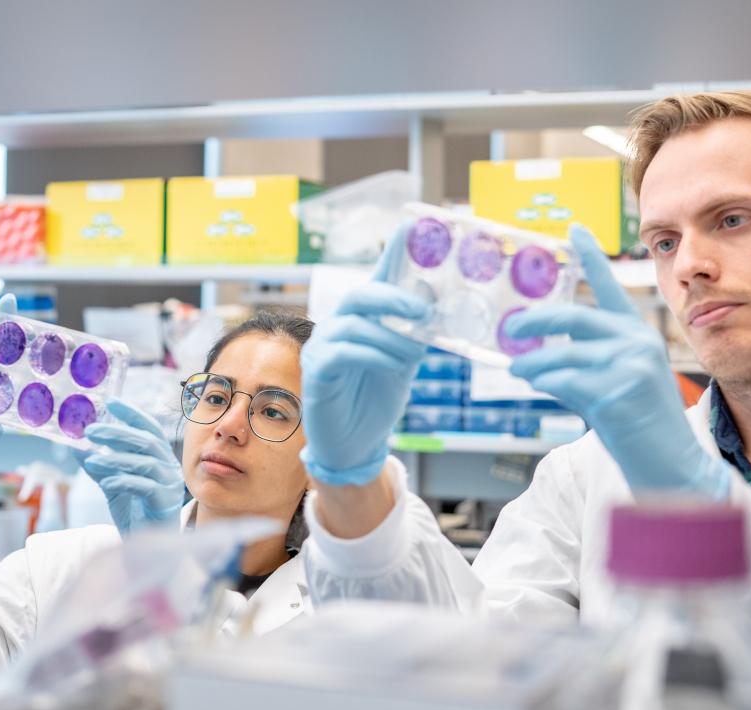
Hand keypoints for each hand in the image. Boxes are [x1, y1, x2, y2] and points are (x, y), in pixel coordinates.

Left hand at [80, 398, 185, 532]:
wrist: (146, 548)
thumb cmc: (133, 512)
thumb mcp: (111, 483)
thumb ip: (98, 465)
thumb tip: (75, 445)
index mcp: (160, 457)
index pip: (149, 428)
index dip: (132, 414)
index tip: (110, 402)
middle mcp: (169, 467)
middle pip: (147, 442)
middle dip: (118, 433)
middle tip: (91, 430)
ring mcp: (170, 485)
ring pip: (145, 463)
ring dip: (115, 459)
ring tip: (90, 460)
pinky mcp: (165, 503)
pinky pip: (145, 486)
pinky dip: (123, 481)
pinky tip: (105, 482)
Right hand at [299, 228, 428, 484]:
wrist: (359, 444)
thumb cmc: (378, 400)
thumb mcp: (405, 360)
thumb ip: (415, 332)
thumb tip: (434, 303)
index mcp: (362, 320)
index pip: (378, 279)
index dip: (394, 253)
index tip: (413, 224)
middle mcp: (338, 327)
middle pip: (360, 295)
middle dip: (393, 296)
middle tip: (421, 308)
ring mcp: (323, 348)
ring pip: (354, 324)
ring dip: (390, 336)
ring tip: (413, 353)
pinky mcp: (316, 373)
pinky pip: (341, 353)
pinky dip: (372, 355)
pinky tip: (393, 365)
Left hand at [505, 223, 729, 498]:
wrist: (670, 467)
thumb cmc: (639, 427)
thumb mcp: (611, 383)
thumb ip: (582, 363)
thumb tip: (533, 361)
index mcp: (637, 334)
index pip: (609, 287)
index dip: (591, 255)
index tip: (574, 228)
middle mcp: (637, 342)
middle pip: (573, 317)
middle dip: (535, 320)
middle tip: (511, 328)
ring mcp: (630, 366)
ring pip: (561, 353)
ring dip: (531, 363)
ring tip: (517, 369)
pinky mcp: (617, 392)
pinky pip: (564, 381)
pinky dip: (544, 382)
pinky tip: (536, 384)